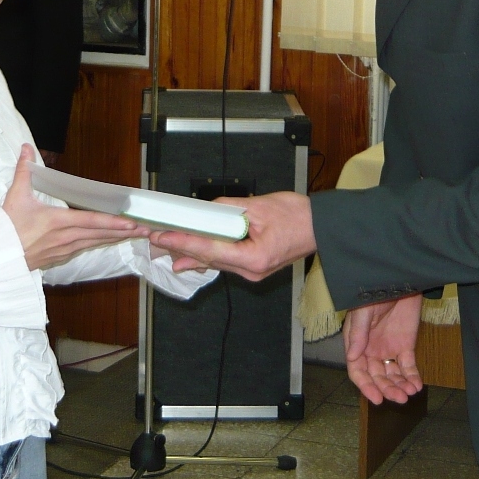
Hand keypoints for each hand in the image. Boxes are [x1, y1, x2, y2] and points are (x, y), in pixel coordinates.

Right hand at [3, 145, 147, 270]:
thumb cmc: (6, 230)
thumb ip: (23, 171)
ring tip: (135, 235)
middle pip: (101, 235)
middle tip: (146, 230)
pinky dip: (101, 243)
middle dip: (125, 232)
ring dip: (116, 238)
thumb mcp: (15, 197)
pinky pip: (86, 248)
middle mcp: (65, 238)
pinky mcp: (61, 256)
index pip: (91, 222)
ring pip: (96, 243)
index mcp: (57, 222)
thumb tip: (26, 148)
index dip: (113, 223)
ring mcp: (64, 249)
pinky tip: (110, 240)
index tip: (131, 223)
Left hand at [149, 191, 315, 281]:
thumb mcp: (259, 206)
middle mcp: (252, 271)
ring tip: (166, 251)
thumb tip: (207, 211)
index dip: (183, 242)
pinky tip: (192, 259)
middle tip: (156, 239)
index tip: (163, 237)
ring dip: (191, 254)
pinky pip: (226, 262)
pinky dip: (208, 256)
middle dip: (181, 248)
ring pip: (216, 262)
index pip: (209, 249)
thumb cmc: (298, 216)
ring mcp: (254, 272)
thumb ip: (228, 210)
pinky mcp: (255, 267)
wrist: (322, 228)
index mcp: (254, 257)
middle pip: (209, 258)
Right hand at [344, 295, 424, 404]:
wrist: (400, 280)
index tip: (376, 398)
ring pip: (393, 375)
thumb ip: (358, 334)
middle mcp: (372, 351)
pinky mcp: (406, 346)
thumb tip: (352, 357)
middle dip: (387, 389)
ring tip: (409, 393)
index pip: (358, 371)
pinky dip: (412, 377)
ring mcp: (389, 349)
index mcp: (358, 344)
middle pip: (377, 377)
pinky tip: (416, 386)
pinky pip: (408, 366)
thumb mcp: (363, 311)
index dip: (365, 386)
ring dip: (400, 386)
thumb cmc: (375, 291)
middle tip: (399, 398)